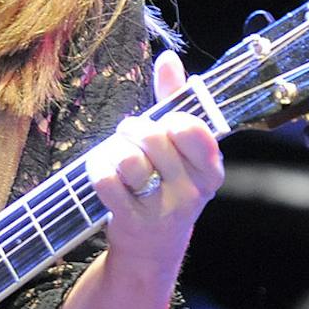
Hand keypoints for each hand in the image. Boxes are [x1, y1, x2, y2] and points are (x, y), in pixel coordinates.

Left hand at [85, 50, 224, 282]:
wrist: (152, 250)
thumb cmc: (167, 186)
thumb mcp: (181, 150)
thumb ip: (175, 101)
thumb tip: (168, 58)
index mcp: (210, 170)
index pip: (194, 130)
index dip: (173, 119)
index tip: (167, 123)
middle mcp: (191, 191)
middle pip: (155, 138)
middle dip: (136, 128)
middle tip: (132, 133)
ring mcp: (160, 208)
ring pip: (129, 159)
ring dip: (115, 148)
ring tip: (117, 152)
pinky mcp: (129, 220)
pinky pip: (105, 179)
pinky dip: (98, 167)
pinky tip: (103, 169)